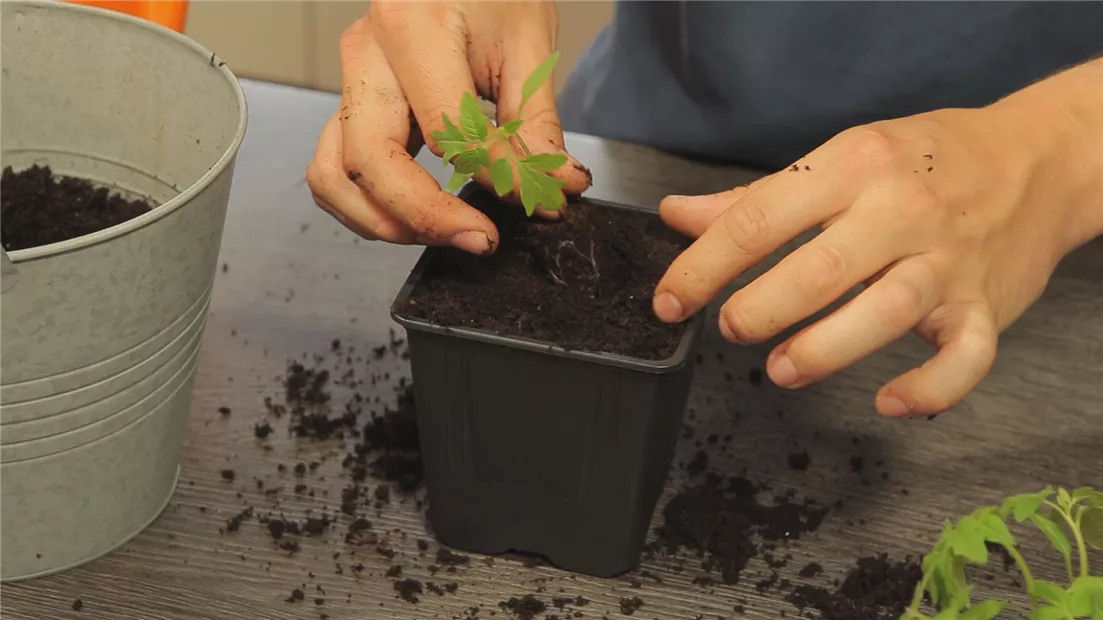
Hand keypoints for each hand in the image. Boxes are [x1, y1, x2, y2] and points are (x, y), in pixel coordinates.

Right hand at [306, 0, 590, 253]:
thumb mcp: (528, 44)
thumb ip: (537, 125)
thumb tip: (554, 188)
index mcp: (412, 28)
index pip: (447, 130)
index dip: (495, 176)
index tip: (536, 200)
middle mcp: (367, 55)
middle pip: (370, 162)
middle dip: (426, 217)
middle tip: (481, 238)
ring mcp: (351, 79)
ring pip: (334, 175)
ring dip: (383, 221)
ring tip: (443, 232)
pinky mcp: (352, 100)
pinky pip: (335, 167)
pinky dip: (366, 204)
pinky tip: (414, 214)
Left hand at [653, 98, 1100, 416]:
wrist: (1040, 160)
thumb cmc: (927, 160)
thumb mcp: (842, 158)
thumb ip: (756, 197)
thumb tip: (678, 216)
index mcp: (854, 167)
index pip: (760, 219)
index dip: (703, 267)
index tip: (670, 300)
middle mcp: (902, 212)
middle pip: (820, 269)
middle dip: (760, 308)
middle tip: (731, 327)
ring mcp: (948, 262)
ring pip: (884, 313)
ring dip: (824, 349)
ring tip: (781, 370)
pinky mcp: (987, 307)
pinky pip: (965, 358)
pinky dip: (928, 388)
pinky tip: (887, 402)